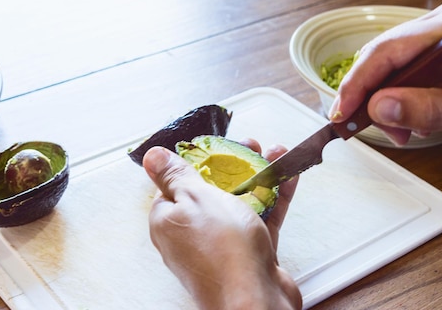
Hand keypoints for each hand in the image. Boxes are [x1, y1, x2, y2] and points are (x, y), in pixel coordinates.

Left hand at [143, 140, 301, 309]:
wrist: (255, 300)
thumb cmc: (222, 249)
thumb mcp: (195, 198)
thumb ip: (176, 175)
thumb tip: (152, 157)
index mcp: (169, 219)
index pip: (177, 183)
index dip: (199, 161)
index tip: (218, 146)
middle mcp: (192, 233)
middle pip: (213, 189)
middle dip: (235, 164)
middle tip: (252, 146)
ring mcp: (222, 244)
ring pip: (241, 201)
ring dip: (259, 175)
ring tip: (275, 153)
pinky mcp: (249, 253)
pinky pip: (261, 218)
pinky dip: (274, 197)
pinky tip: (288, 176)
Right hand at [330, 0, 441, 143]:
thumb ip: (431, 108)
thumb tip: (378, 107)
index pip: (388, 50)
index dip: (357, 82)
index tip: (341, 113)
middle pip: (384, 55)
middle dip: (369, 94)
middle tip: (365, 129)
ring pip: (393, 62)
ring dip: (385, 98)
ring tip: (399, 131)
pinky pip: (408, 66)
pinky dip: (401, 93)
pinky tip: (411, 116)